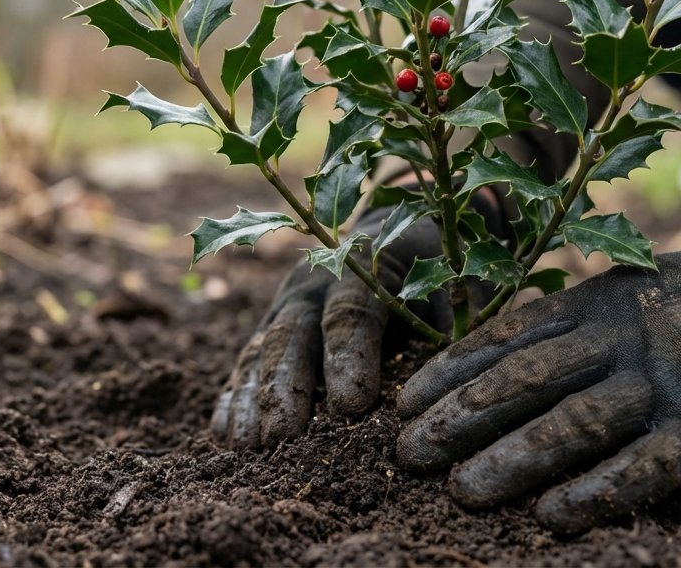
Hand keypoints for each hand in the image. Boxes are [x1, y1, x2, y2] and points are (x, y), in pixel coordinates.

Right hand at [209, 208, 445, 446]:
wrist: (394, 233)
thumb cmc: (434, 270)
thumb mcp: (454, 287)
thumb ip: (451, 326)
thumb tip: (454, 378)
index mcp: (364, 268)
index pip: (352, 312)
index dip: (349, 357)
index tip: (353, 406)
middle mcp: (313, 284)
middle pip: (292, 332)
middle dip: (285, 385)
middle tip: (284, 434)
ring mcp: (285, 306)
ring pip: (261, 349)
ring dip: (252, 398)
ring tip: (249, 446)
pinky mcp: (270, 329)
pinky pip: (245, 362)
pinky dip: (234, 398)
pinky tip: (226, 435)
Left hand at [395, 201, 680, 532]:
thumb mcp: (615, 291)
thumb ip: (557, 323)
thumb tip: (475, 361)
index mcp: (589, 305)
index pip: (502, 339)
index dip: (448, 375)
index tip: (402, 405)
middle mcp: (616, 343)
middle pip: (524, 381)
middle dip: (460, 419)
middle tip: (409, 454)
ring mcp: (660, 387)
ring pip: (574, 425)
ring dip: (513, 460)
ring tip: (462, 490)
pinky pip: (644, 468)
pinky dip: (596, 493)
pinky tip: (551, 518)